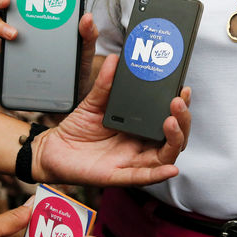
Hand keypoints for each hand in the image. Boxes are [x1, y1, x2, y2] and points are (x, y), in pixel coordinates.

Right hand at [0, 0, 99, 97]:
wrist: (70, 92)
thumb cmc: (78, 66)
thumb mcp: (87, 49)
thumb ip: (89, 34)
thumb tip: (86, 17)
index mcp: (46, 16)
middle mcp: (28, 23)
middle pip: (8, 4)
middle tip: (8, 2)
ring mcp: (16, 38)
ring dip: (0, 23)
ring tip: (12, 34)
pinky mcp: (9, 55)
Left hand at [33, 55, 189, 186]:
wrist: (54, 149)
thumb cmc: (78, 128)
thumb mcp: (93, 102)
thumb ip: (105, 83)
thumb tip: (115, 60)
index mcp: (139, 128)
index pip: (169, 119)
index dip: (180, 107)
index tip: (183, 89)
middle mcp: (140, 145)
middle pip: (174, 138)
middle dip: (182, 120)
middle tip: (177, 101)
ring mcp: (131, 161)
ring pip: (165, 157)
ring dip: (175, 140)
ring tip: (172, 121)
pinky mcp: (117, 175)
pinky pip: (142, 177)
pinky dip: (158, 174)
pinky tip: (171, 168)